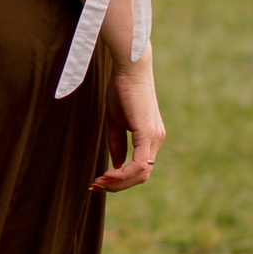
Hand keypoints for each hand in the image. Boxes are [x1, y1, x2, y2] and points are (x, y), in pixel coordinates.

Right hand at [93, 49, 163, 193]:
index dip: (120, 179)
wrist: (128, 67)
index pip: (139, 168)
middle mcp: (157, 139)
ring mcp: (154, 137)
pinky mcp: (147, 133)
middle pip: (141, 176)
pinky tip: (108, 174)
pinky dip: (123, 174)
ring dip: (119, 183)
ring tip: (99, 181)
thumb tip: (117, 165)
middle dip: (118, 185)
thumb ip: (117, 143)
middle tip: (96, 186)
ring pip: (141, 174)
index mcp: (150, 137)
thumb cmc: (121, 89)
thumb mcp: (116, 121)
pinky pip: (140, 164)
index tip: (99, 180)